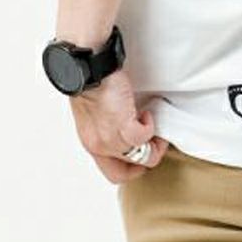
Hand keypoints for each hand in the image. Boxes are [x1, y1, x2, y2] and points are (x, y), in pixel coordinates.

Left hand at [73, 69, 166, 183]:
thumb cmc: (91, 82)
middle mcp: (99, 147)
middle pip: (127, 173)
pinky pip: (145, 138)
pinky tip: (145, 113)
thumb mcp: (96, 114)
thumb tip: (126, 127)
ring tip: (152, 124)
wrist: (88, 68)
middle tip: (153, 141)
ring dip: (154, 142)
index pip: (113, 174)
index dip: (132, 168)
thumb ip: (108, 126)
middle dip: (145, 158)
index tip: (141, 149)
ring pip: (143, 158)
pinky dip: (150, 126)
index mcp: (92, 143)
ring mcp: (110, 141)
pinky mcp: (123, 128)